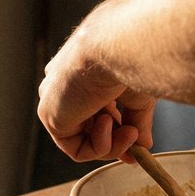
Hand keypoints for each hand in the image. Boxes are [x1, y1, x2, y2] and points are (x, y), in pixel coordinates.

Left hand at [37, 28, 155, 162]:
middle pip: (89, 126)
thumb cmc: (131, 61)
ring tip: (129, 130)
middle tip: (136, 142)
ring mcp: (55, 100)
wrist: (118, 47)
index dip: (116, 128)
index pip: (95, 107)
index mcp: (82, 73)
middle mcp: (64, 85)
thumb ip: (137, 121)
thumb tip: (144, 145)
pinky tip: (108, 123)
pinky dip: (99, 146)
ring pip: (83, 140)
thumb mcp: (138, 95)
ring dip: (113, 144)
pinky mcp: (50, 116)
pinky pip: (75, 148)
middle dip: (116, 140)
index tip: (137, 140)